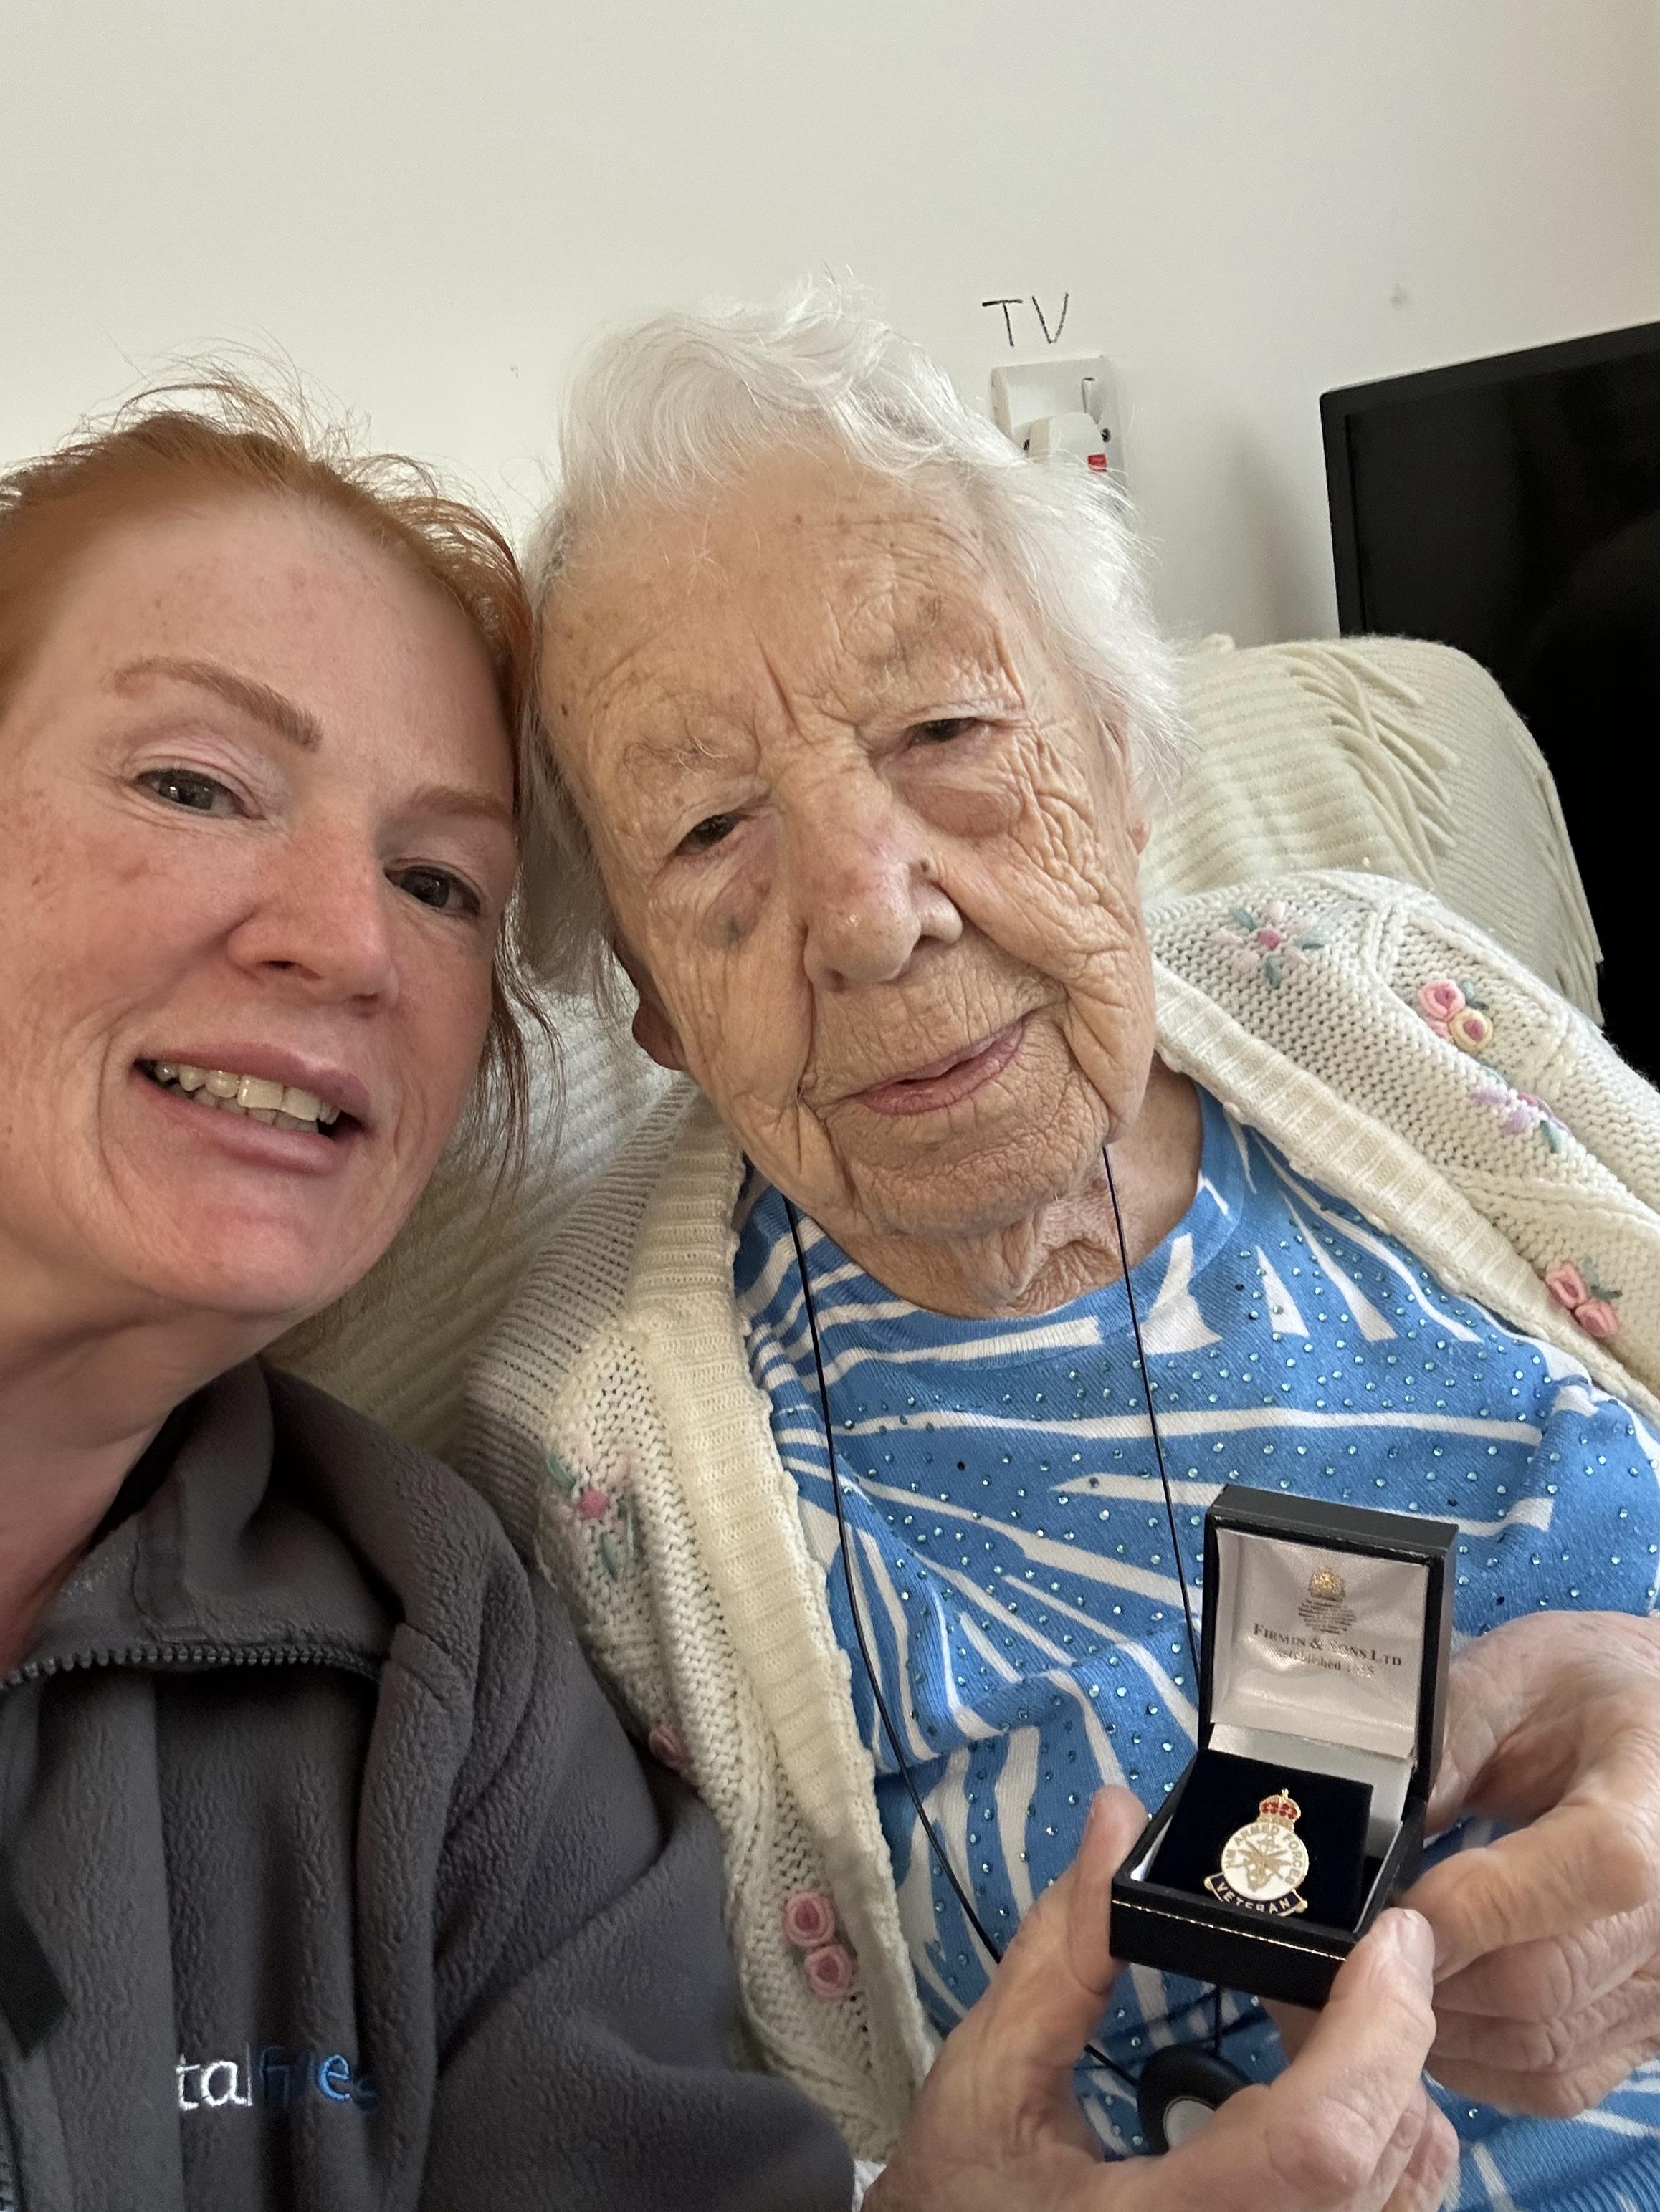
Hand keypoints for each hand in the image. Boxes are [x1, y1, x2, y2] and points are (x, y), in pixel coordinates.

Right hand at [867, 1786, 1454, 2211]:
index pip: (1319, 2145)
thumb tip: (1117, 1821)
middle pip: (1383, 2162)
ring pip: (1409, 2199)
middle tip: (1362, 1950)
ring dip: (1394, 2087)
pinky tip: (1327, 2087)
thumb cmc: (964, 2204)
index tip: (1386, 1936)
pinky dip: (1386, 2143)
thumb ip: (1062, 1952)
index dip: (1375, 2033)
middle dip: (1394, 2035)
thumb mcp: (991, 2078)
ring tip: (1334, 2013)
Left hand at [1401, 1608, 1659, 2114]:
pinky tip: (1428, 2013)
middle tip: (1345, 1954)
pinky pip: (1557, 2079)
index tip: (1379, 1908)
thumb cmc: (1583, 1691)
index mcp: (1645, 1814)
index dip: (1462, 1909)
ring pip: (1541, 2047)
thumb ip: (1444, 1748)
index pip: (1567, 1882)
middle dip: (1428, 1976)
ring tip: (1367, 1983)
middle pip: (1543, 1983)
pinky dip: (1479, 2064)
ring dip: (1440, 2028)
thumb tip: (1373, 1834)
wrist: (1652, 1721)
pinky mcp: (1646, 2027)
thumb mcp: (1507, 1678)